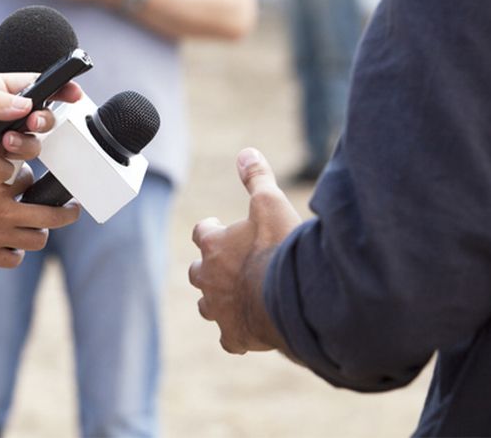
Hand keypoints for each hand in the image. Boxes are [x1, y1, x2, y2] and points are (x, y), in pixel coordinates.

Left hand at [0, 72, 82, 189]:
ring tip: (5, 139)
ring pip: (29, 146)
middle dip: (43, 119)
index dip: (56, 89)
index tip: (73, 91)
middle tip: (35, 120)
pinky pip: (7, 171)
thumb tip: (26, 105)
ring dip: (24, 143)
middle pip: (37, 118)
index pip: (32, 87)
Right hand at [0, 168, 81, 266]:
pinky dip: (15, 253)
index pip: (30, 178)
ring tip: (40, 228)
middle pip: (51, 214)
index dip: (31, 179)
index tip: (33, 179)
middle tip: (72, 209)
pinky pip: (14, 259)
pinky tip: (10, 246)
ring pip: (37, 239)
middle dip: (67, 212)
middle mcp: (2, 211)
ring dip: (39, 232)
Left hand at [188, 148, 301, 354]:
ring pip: (207, 306)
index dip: (211, 229)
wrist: (293, 296)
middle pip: (198, 271)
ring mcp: (220, 309)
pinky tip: (248, 333)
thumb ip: (256, 178)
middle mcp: (208, 277)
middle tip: (227, 264)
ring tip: (236, 296)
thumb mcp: (270, 202)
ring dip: (218, 300)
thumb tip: (245, 152)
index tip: (220, 227)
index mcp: (213, 244)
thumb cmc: (280, 247)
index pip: (201, 232)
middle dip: (209, 267)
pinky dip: (236, 335)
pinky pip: (229, 339)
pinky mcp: (235, 336)